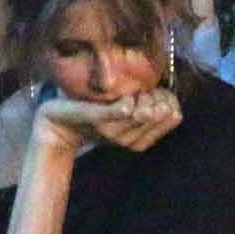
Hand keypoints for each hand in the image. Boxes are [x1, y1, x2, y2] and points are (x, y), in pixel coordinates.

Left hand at [34, 90, 182, 155]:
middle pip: (163, 111)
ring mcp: (116, 133)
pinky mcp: (99, 120)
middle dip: (157, 96)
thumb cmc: (95, 111)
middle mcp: (132, 140)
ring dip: (141, 95)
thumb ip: (148, 107)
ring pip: (146, 109)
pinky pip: (124, 110)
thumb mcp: (126, 112)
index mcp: (142, 141)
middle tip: (139, 93)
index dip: (169, 99)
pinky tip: (123, 98)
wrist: (59, 123)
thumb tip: (169, 96)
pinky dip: (127, 101)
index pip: (175, 115)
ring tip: (128, 93)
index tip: (153, 93)